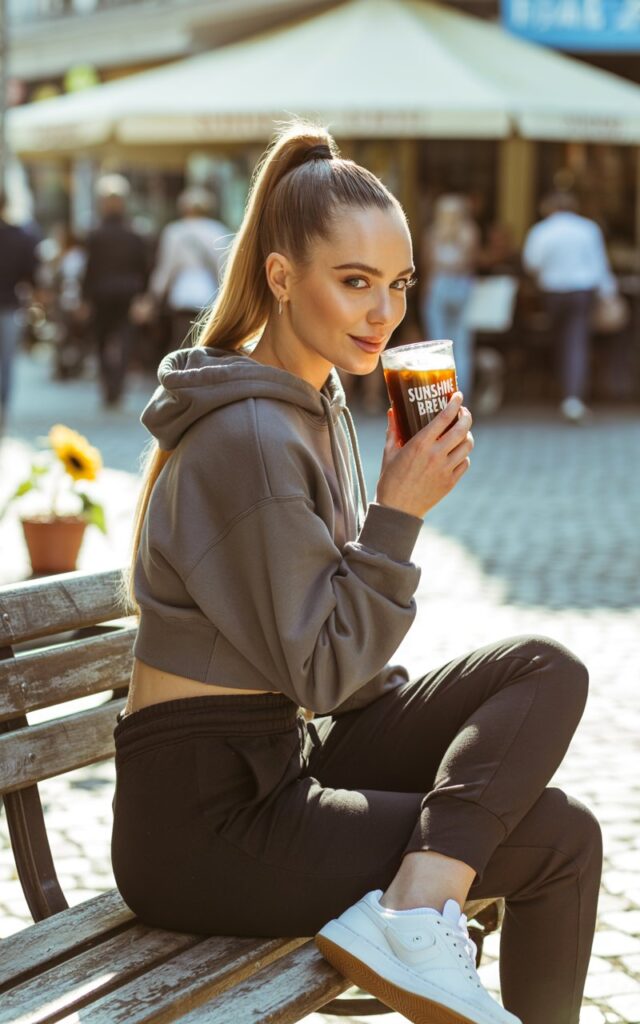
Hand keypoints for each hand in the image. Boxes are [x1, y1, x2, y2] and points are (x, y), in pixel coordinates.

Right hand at [374, 393, 472, 518]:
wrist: (397, 510)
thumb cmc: (390, 480)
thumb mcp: (389, 453)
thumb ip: (393, 431)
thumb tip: (392, 412)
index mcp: (419, 445)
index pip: (444, 418)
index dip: (454, 403)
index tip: (458, 395)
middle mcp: (435, 455)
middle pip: (462, 429)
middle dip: (466, 416)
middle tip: (463, 412)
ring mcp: (445, 469)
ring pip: (467, 445)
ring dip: (467, 435)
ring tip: (462, 432)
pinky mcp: (450, 482)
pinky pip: (465, 463)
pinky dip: (463, 455)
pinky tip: (457, 452)